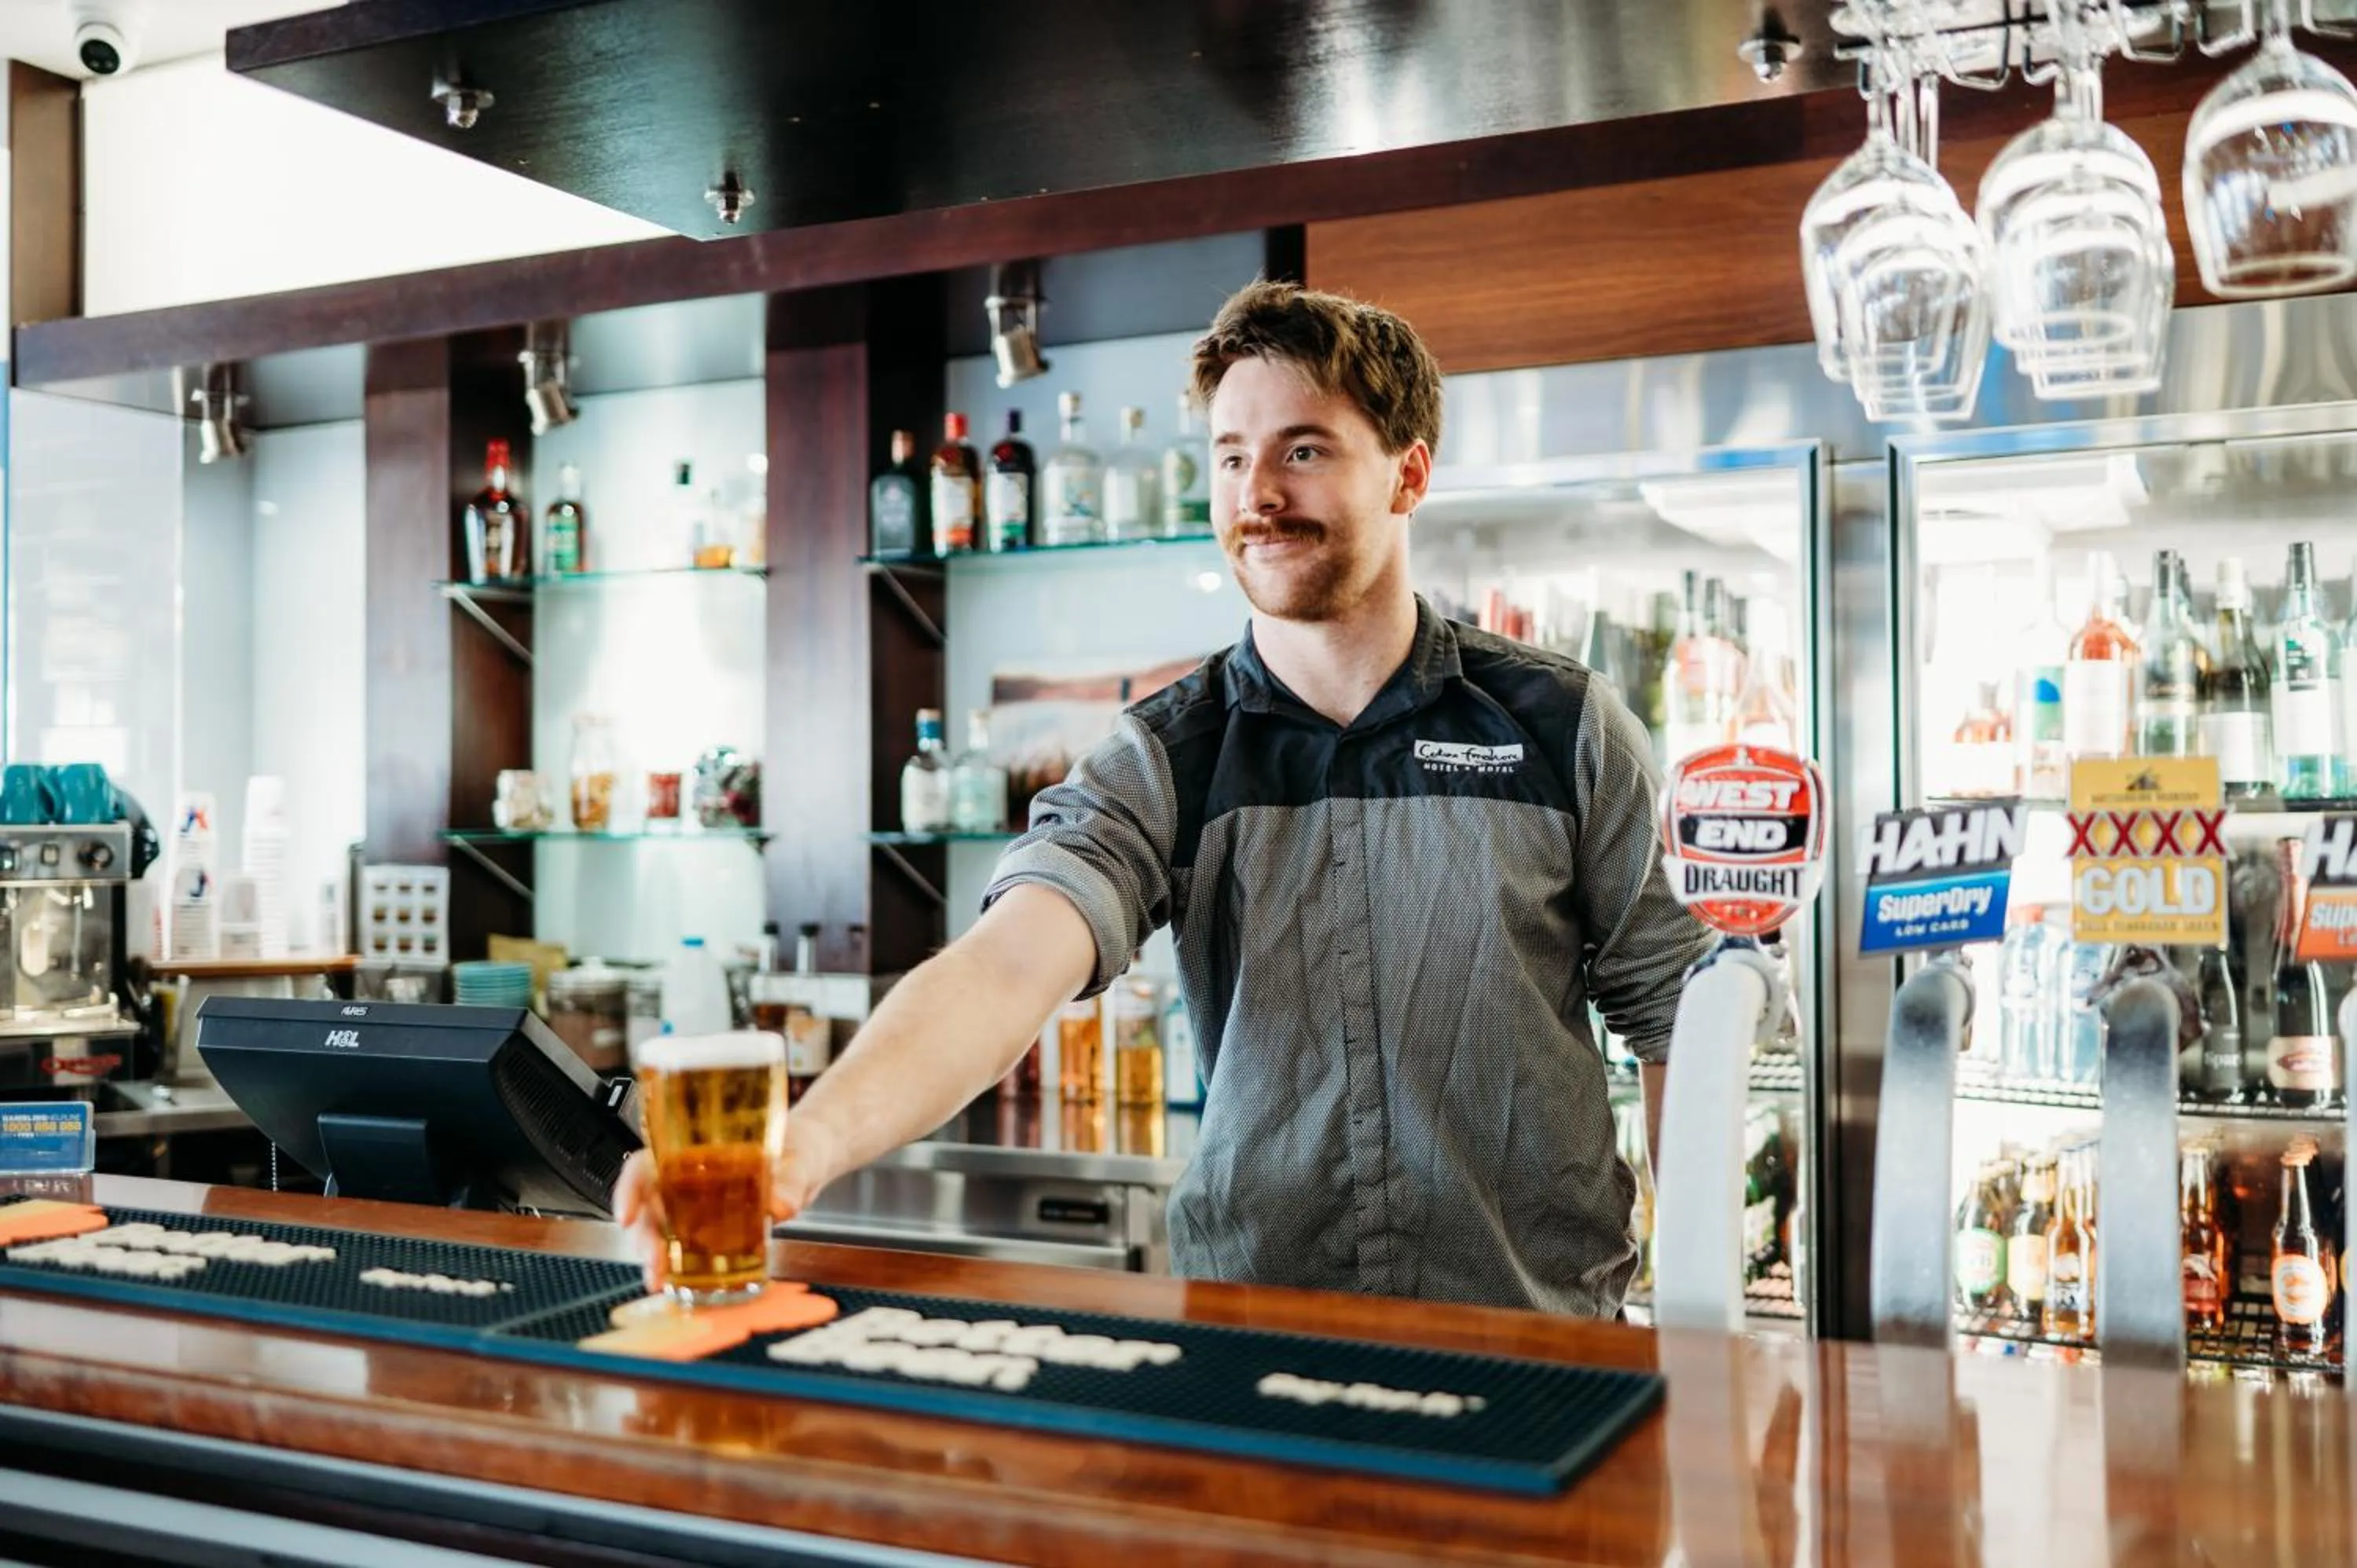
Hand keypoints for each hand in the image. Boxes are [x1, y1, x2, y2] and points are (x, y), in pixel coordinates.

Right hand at [612, 1116, 844, 1294]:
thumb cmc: (796, 1149)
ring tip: (660, 1280)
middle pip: (647, 1205)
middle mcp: (687, 1180)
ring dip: (655, 1257)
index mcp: (696, 1152)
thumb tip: (779, 1206)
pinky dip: (677, 1267)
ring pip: (659, 1231)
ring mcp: (696, 1207)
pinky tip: (678, 1283)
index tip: (625, 1214)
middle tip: (654, 1264)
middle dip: (643, 1237)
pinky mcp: (710, 1231)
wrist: (809, 1162)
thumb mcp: (799, 1157)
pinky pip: (684, 1248)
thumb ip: (791, 1179)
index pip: (647, 1164)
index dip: (629, 1188)